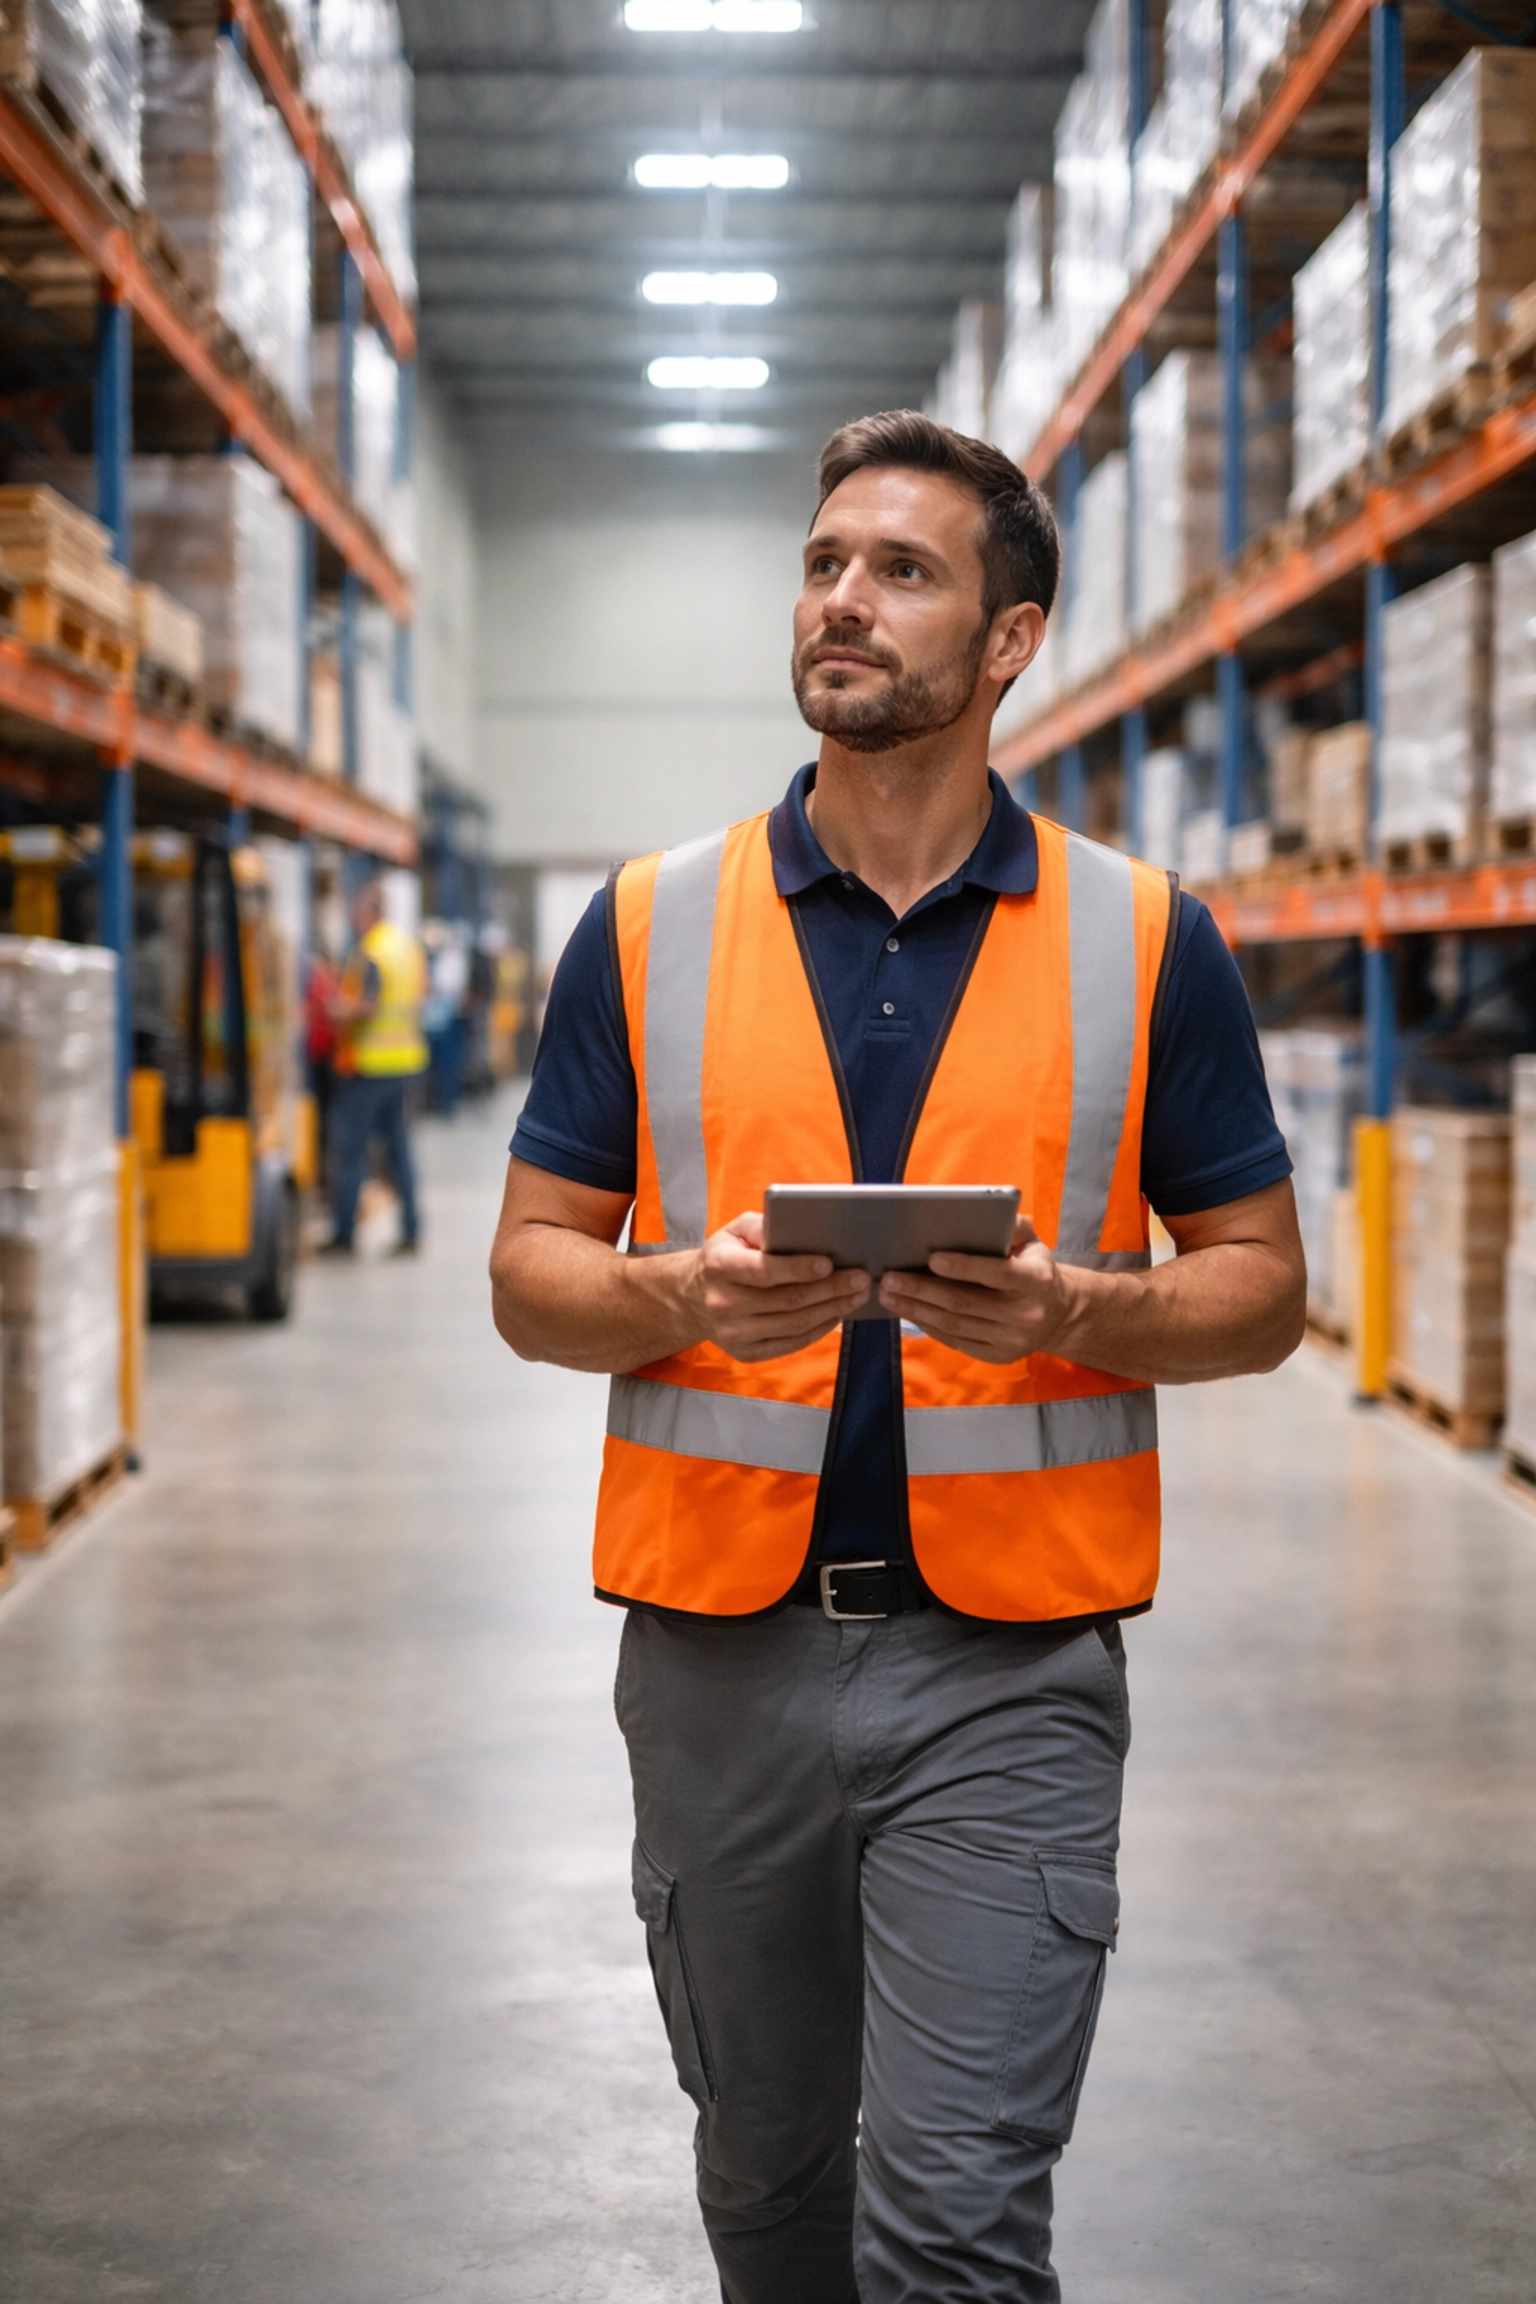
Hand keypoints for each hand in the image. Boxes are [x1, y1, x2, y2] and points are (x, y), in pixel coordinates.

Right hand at [692, 1211, 869, 1362]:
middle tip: (860, 1278)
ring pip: (794, 1324)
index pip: (763, 1271)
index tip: (829, 1263)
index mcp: (719, 1266)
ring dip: (832, 1310)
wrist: (695, 1297)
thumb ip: (762, 1226)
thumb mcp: (735, 1230)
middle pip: (787, 1300)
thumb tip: (794, 1228)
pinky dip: (819, 1329)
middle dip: (830, 1289)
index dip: (798, 1269)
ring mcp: (734, 1333)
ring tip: (857, 1295)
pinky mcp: (745, 1352)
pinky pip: (791, 1343)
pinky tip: (837, 1314)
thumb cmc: (726, 1256)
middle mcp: (723, 1303)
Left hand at [878, 1214, 1072, 1363]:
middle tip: (890, 1278)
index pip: (996, 1273)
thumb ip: (1012, 1225)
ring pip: (954, 1324)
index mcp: (1035, 1280)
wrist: (1057, 1314)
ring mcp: (1011, 1339)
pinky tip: (909, 1311)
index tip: (931, 1258)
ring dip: (916, 1309)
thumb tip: (983, 1210)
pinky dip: (928, 1326)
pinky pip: (956, 1341)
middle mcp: (1025, 1313)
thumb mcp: (1032, 1242)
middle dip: (922, 1290)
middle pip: (964, 1302)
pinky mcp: (998, 1355)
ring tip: (888, 1295)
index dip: (963, 1267)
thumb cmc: (1033, 1268)